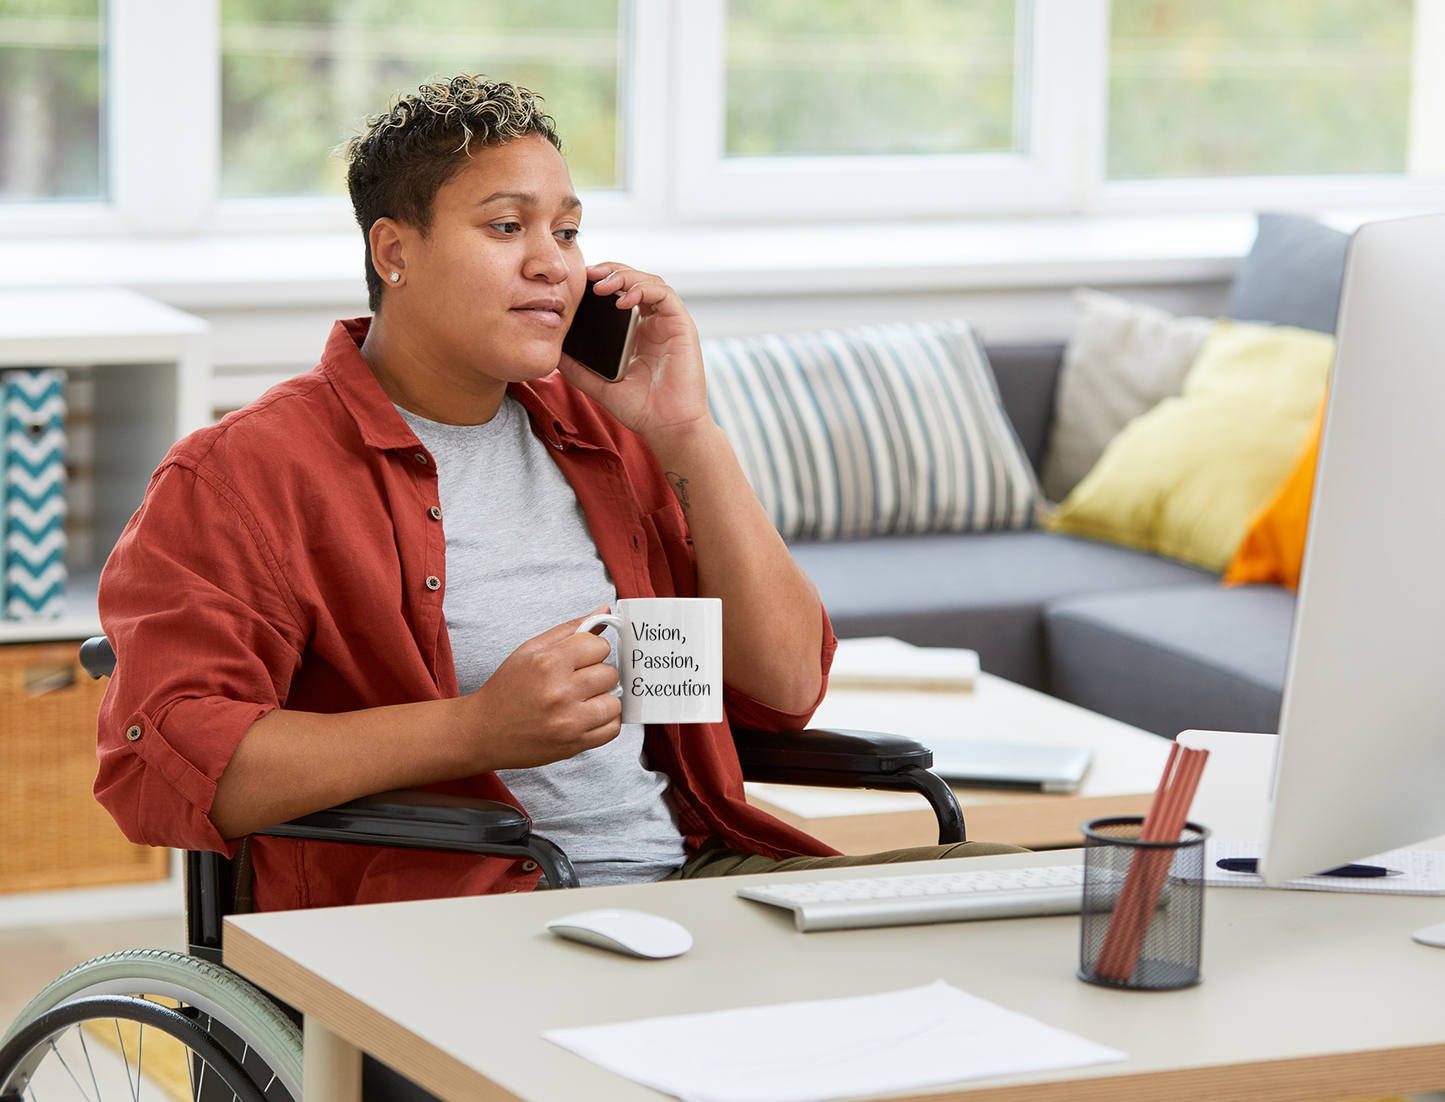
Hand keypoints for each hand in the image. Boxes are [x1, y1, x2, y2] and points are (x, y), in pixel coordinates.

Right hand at [464, 608, 622, 770]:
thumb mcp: (530, 650)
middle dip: (597, 675)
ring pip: (614, 702)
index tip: (581, 659)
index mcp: (548, 662)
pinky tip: (586, 717)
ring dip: (602, 700)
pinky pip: (612, 729)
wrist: (483, 731)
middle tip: (578, 682)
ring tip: (582, 701)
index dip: (592, 651)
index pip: (600, 646)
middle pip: (610, 673)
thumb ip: (570, 629)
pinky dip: (604, 722)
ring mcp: (568, 721)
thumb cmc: (506, 689)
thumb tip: (605, 611)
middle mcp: (560, 691)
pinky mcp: (574, 744)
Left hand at [555, 263, 710, 448]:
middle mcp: (653, 323)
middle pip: (633, 280)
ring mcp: (668, 323)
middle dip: (610, 271)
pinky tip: (623, 300)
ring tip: (602, 285)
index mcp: (635, 332)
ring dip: (625, 276)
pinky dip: (643, 289)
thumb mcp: (599, 385)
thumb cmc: (642, 409)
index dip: (600, 281)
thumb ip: (578, 369)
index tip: (577, 283)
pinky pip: (665, 294)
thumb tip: (553, 353)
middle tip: (587, 274)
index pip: (619, 294)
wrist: (668, 427)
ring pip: (649, 281)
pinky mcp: (682, 325)